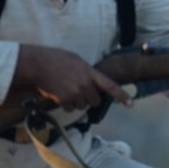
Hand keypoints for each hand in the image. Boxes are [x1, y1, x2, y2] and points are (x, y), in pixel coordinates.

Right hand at [16, 44, 131, 112]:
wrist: (37, 64)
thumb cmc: (55, 59)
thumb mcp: (76, 60)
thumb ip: (86, 71)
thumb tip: (91, 81)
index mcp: (90, 72)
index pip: (110, 86)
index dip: (121, 96)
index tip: (131, 104)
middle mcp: (85, 83)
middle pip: (94, 101)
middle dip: (88, 99)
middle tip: (77, 90)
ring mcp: (75, 92)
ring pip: (81, 106)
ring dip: (75, 102)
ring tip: (65, 89)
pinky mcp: (64, 99)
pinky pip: (69, 108)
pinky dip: (65, 104)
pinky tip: (58, 93)